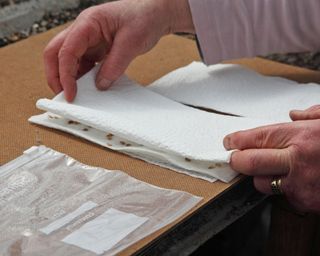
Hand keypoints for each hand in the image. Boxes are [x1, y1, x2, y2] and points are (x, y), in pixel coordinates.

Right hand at [44, 0, 193, 101]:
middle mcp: (83, 31)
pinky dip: (82, 77)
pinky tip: (89, 88)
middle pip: (56, 53)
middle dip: (56, 76)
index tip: (71, 94)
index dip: (65, 75)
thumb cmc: (144, 18)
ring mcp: (89, 40)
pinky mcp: (97, 48)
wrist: (155, 14)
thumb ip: (115, 65)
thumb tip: (100, 85)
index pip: (66, 51)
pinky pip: (83, 64)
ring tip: (77, 96)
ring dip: (69, 78)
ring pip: (68, 60)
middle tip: (65, 96)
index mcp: (88, 23)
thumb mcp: (131, 43)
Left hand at [223, 105, 319, 212]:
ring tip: (275, 169)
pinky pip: (284, 197)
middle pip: (249, 162)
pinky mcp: (308, 203)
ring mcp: (302, 185)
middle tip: (234, 158)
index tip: (229, 141)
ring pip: (262, 184)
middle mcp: (297, 160)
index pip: (255, 137)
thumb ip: (311, 115)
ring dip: (262, 177)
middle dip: (236, 160)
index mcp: (301, 136)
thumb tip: (292, 114)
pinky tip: (298, 181)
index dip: (236, 140)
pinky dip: (285, 189)